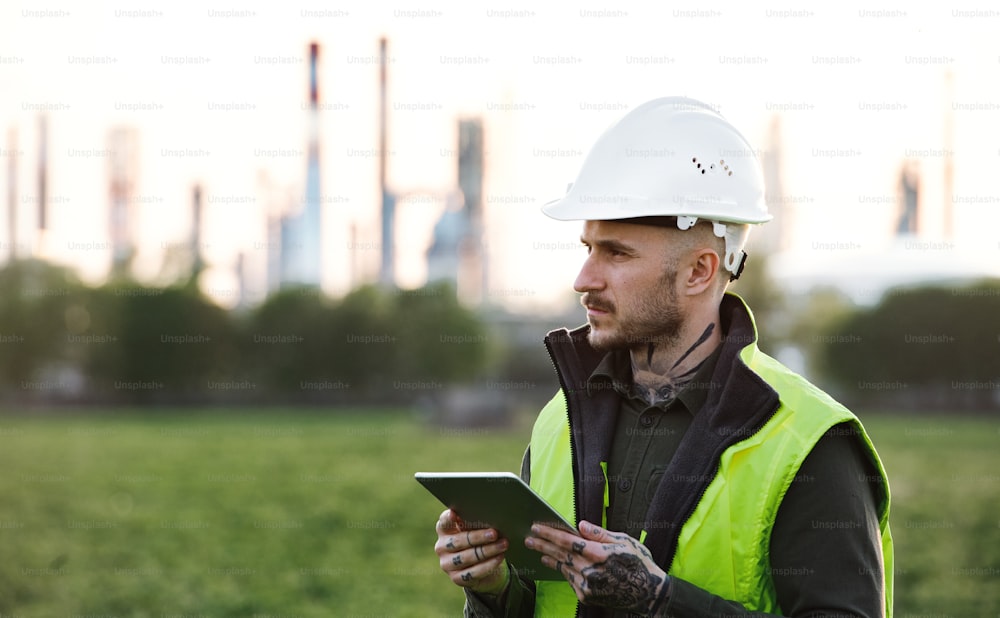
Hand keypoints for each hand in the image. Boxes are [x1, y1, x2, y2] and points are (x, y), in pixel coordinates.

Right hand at [434, 509, 510, 595]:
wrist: (485, 566)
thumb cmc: (479, 540)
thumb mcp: (475, 529)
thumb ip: (474, 522)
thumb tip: (488, 516)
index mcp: (444, 530)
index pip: (443, 522)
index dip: (448, 518)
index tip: (455, 515)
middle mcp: (442, 547)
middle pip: (458, 541)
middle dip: (478, 537)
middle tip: (494, 533)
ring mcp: (447, 564)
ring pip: (467, 557)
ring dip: (487, 550)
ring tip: (503, 545)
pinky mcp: (456, 578)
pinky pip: (473, 572)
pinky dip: (488, 565)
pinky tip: (499, 557)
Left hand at [525, 520, 669, 613]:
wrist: (648, 593)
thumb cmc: (638, 563)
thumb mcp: (623, 541)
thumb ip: (599, 534)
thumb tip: (580, 525)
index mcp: (599, 553)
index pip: (567, 541)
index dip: (550, 534)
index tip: (537, 527)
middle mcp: (591, 570)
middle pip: (561, 554)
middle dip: (543, 545)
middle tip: (529, 538)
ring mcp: (588, 585)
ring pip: (563, 568)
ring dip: (549, 558)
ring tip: (538, 551)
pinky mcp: (587, 596)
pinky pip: (570, 580)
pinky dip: (561, 570)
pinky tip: (554, 563)